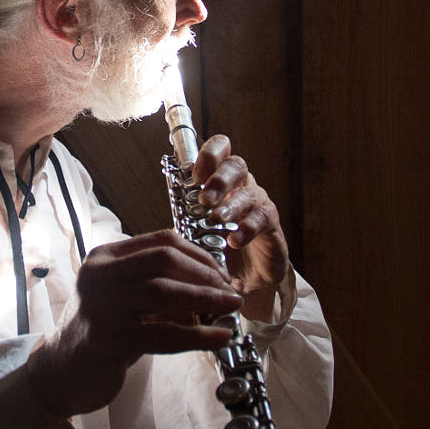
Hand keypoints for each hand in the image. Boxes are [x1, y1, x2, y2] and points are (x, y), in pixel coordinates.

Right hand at [26, 231, 239, 416]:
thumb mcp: (129, 299)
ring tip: (231, 310)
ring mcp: (102, 305)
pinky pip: (163, 334)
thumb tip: (217, 286)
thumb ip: (160, 285)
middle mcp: (100, 275)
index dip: (200, 255)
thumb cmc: (104, 332)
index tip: (222, 275)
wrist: (62, 373)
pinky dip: (197, 336)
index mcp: (105, 257)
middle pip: (163, 260)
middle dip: (205, 275)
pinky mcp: (109, 339)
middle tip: (231, 293)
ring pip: (163, 292)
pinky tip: (219, 338)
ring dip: (205, 300)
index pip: (162, 241)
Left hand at [191, 134, 290, 314]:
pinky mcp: (270, 224)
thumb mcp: (194, 231)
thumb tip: (159, 222)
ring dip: (231, 205)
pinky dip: (248, 227)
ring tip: (217, 219)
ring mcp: (257, 203)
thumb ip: (182, 221)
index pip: (219, 150)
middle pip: (236, 165)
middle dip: (219, 179)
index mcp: (220, 180)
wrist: (245, 277)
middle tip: (205, 199)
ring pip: (249, 192)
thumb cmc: (218, 246)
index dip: (209, 154)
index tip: (195, 174)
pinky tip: (235, 240)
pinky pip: (263, 217)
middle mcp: (240, 186)